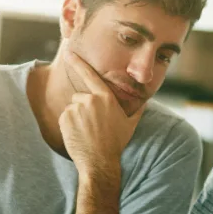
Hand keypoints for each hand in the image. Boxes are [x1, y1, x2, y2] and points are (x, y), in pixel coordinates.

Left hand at [59, 51, 144, 177]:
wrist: (99, 161)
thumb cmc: (116, 143)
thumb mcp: (130, 124)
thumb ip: (138, 108)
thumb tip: (147, 100)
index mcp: (106, 98)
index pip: (90, 75)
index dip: (78, 62)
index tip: (68, 52)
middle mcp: (90, 100)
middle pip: (81, 97)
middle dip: (84, 108)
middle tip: (93, 125)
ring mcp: (76, 109)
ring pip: (72, 107)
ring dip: (76, 117)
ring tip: (86, 131)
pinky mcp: (65, 118)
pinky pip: (65, 117)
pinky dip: (69, 125)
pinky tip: (78, 135)